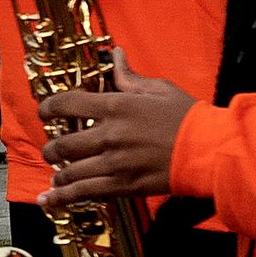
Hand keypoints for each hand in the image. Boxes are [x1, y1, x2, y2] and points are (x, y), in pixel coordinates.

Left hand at [41, 70, 194, 207]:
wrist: (211, 151)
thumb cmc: (188, 118)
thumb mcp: (159, 89)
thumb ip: (129, 77)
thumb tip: (115, 56)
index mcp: (115, 107)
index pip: (66, 104)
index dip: (48, 108)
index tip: (45, 113)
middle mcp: (109, 135)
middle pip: (62, 144)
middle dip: (51, 148)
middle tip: (52, 150)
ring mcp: (115, 163)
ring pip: (70, 171)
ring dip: (58, 174)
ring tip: (56, 175)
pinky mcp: (124, 186)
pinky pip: (86, 193)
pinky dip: (63, 198)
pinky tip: (48, 200)